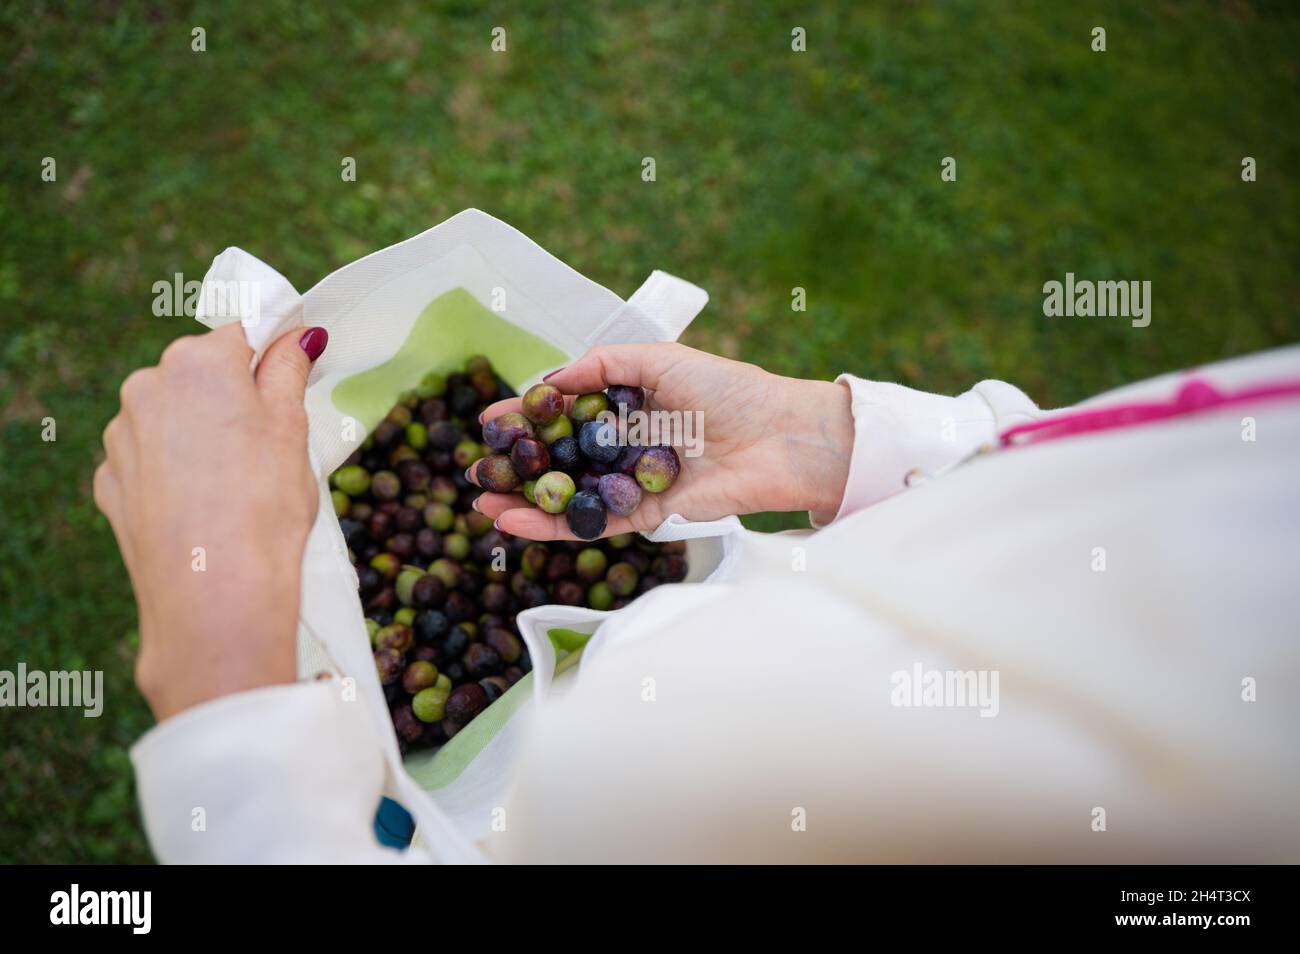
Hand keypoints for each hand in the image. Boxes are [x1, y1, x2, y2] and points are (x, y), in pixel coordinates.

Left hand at [94, 324, 328, 720]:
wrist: (215, 595)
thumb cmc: (264, 507)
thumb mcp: (293, 430)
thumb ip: (288, 372)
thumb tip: (297, 335)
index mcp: (198, 363)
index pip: (242, 335)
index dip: (274, 357)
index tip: (295, 378)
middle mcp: (146, 387)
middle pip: (202, 375)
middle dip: (234, 398)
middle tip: (272, 446)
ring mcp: (121, 436)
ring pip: (173, 417)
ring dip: (201, 434)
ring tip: (237, 485)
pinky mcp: (110, 479)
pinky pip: (150, 458)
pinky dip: (176, 471)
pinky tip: (205, 505)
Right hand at [470, 342, 853, 539]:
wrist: (781, 437)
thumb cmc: (728, 389)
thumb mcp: (659, 359)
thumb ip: (601, 366)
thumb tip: (549, 381)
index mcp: (627, 409)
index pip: (564, 417)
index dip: (527, 421)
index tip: (489, 422)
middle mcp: (625, 449)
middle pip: (559, 463)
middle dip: (514, 469)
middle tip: (473, 472)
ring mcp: (634, 485)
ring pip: (569, 499)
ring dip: (523, 504)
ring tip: (480, 504)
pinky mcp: (648, 518)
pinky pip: (594, 525)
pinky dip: (553, 527)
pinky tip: (514, 521)